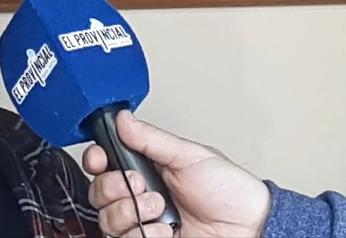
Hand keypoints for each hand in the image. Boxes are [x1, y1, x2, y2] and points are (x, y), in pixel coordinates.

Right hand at [82, 110, 270, 237]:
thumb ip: (152, 139)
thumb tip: (124, 119)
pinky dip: (144, 234)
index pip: (106, 163)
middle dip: (116, 187)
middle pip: (99, 192)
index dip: (96, 161)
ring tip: (160, 209)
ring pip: (107, 219)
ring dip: (133, 212)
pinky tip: (164, 230)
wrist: (249, 227)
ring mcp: (144, 222)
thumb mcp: (191, 156)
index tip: (100, 159)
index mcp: (148, 168)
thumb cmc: (230, 192)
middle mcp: (142, 196)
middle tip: (142, 186)